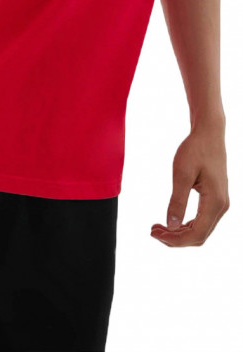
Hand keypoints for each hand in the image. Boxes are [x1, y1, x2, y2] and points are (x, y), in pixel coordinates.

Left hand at [150, 124, 228, 246]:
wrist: (209, 133)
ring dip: (179, 233)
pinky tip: (171, 221)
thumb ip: (177, 200)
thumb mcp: (182, 173)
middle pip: (199, 236)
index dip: (175, 240)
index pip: (197, 234)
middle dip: (175, 238)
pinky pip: (202, 221)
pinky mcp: (216, 200)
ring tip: (158, 227)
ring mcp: (220, 204)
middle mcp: (221, 206)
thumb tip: (171, 226)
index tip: (155, 234)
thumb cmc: (195, 149)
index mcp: (215, 202)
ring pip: (201, 230)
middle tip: (152, 231)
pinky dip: (186, 225)